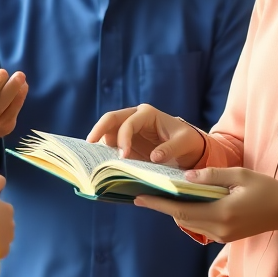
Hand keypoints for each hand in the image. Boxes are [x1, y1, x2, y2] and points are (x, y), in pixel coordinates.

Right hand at [88, 104, 205, 167]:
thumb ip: (170, 148)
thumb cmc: (187, 140)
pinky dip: (105, 152)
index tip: (123, 157)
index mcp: (147, 114)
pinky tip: (99, 162)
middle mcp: (134, 117)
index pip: (129, 123)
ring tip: (93, 158)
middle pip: (111, 119)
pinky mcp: (126, 142)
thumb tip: (154, 157)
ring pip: (108, 131)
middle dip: (99, 130)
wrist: (188, 146)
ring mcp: (128, 129)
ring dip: (101, 143)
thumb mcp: (184, 143)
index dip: (124, 138)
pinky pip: (111, 144)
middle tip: (89, 144)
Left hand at [133, 166, 277, 244]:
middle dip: (162, 206)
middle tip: (143, 193)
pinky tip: (182, 202)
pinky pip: (200, 225)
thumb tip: (186, 176)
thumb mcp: (240, 175)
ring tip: (158, 195)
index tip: (139, 197)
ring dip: (174, 210)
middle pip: (182, 218)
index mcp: (223, 213)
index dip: (158, 204)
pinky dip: (188, 214)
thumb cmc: (267, 189)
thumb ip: (212, 175)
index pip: (181, 210)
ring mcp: (222, 236)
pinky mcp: (225, 237)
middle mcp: (220, 229)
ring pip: (189, 223)